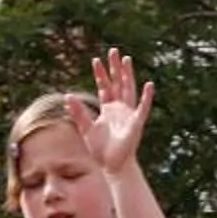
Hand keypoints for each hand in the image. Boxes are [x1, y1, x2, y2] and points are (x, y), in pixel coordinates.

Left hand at [67, 49, 153, 176]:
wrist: (112, 166)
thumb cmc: (101, 150)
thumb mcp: (86, 129)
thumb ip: (78, 113)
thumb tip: (67, 96)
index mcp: (108, 109)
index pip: (104, 87)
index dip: (100, 74)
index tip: (96, 60)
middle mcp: (119, 109)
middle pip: (117, 83)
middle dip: (115, 68)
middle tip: (113, 51)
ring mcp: (129, 114)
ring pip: (128, 90)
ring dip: (128, 75)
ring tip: (127, 59)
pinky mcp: (136, 123)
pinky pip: (143, 108)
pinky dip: (147, 97)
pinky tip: (149, 85)